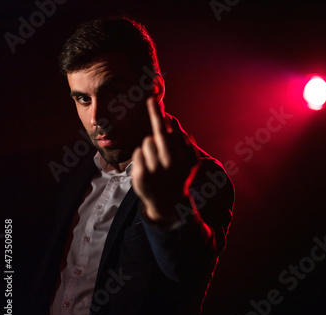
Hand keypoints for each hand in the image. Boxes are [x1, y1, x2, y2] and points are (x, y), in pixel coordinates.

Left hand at [131, 96, 198, 224]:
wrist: (169, 203)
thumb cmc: (178, 176)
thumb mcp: (188, 162)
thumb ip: (184, 142)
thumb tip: (174, 122)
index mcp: (184, 159)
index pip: (174, 133)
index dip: (165, 118)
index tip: (156, 100)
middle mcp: (171, 163)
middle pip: (159, 134)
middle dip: (156, 114)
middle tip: (152, 100)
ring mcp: (155, 169)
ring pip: (147, 142)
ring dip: (149, 145)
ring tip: (155, 158)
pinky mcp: (141, 175)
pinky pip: (138, 153)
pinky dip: (140, 156)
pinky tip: (147, 166)